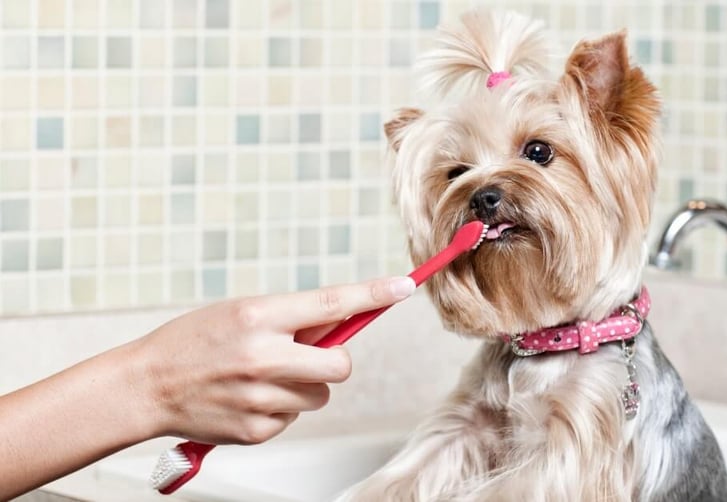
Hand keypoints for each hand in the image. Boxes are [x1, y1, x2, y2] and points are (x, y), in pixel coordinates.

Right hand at [131, 276, 415, 444]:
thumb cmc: (195, 342)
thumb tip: (342, 323)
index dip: (373, 295)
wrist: (146, 386)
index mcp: (258, 317)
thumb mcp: (241, 313)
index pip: (330, 303)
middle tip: (311, 356)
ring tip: (262, 377)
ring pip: (320, 394)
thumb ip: (291, 319)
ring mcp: (260, 397)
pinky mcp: (256, 430)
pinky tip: (247, 398)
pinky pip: (294, 417)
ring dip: (303, 386)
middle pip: (340, 365)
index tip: (403, 286)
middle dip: (335, 362)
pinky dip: (280, 408)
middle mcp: (263, 357)